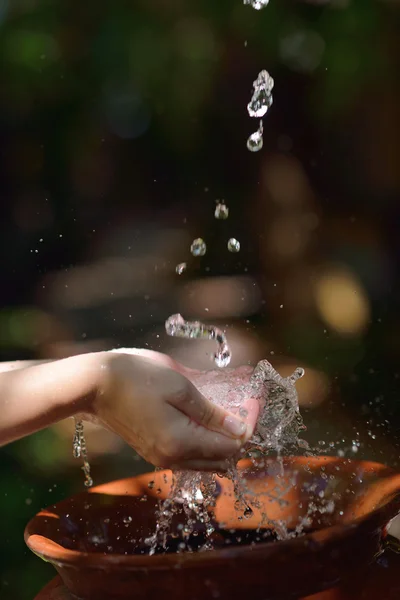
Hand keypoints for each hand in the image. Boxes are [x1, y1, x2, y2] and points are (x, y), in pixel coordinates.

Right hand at [90, 349, 258, 471]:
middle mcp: (172, 458)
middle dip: (237, 440)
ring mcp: (160, 458)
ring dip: (220, 444)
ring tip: (228, 416)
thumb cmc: (138, 378)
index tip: (253, 405)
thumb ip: (211, 413)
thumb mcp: (180, 387)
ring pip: (203, 462)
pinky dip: (203, 444)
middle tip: (244, 411)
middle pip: (219, 461)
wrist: (95, 385)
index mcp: (181, 443)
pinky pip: (188, 457)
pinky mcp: (152, 452)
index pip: (229, 448)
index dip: (246, 429)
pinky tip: (205, 423)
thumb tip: (240, 430)